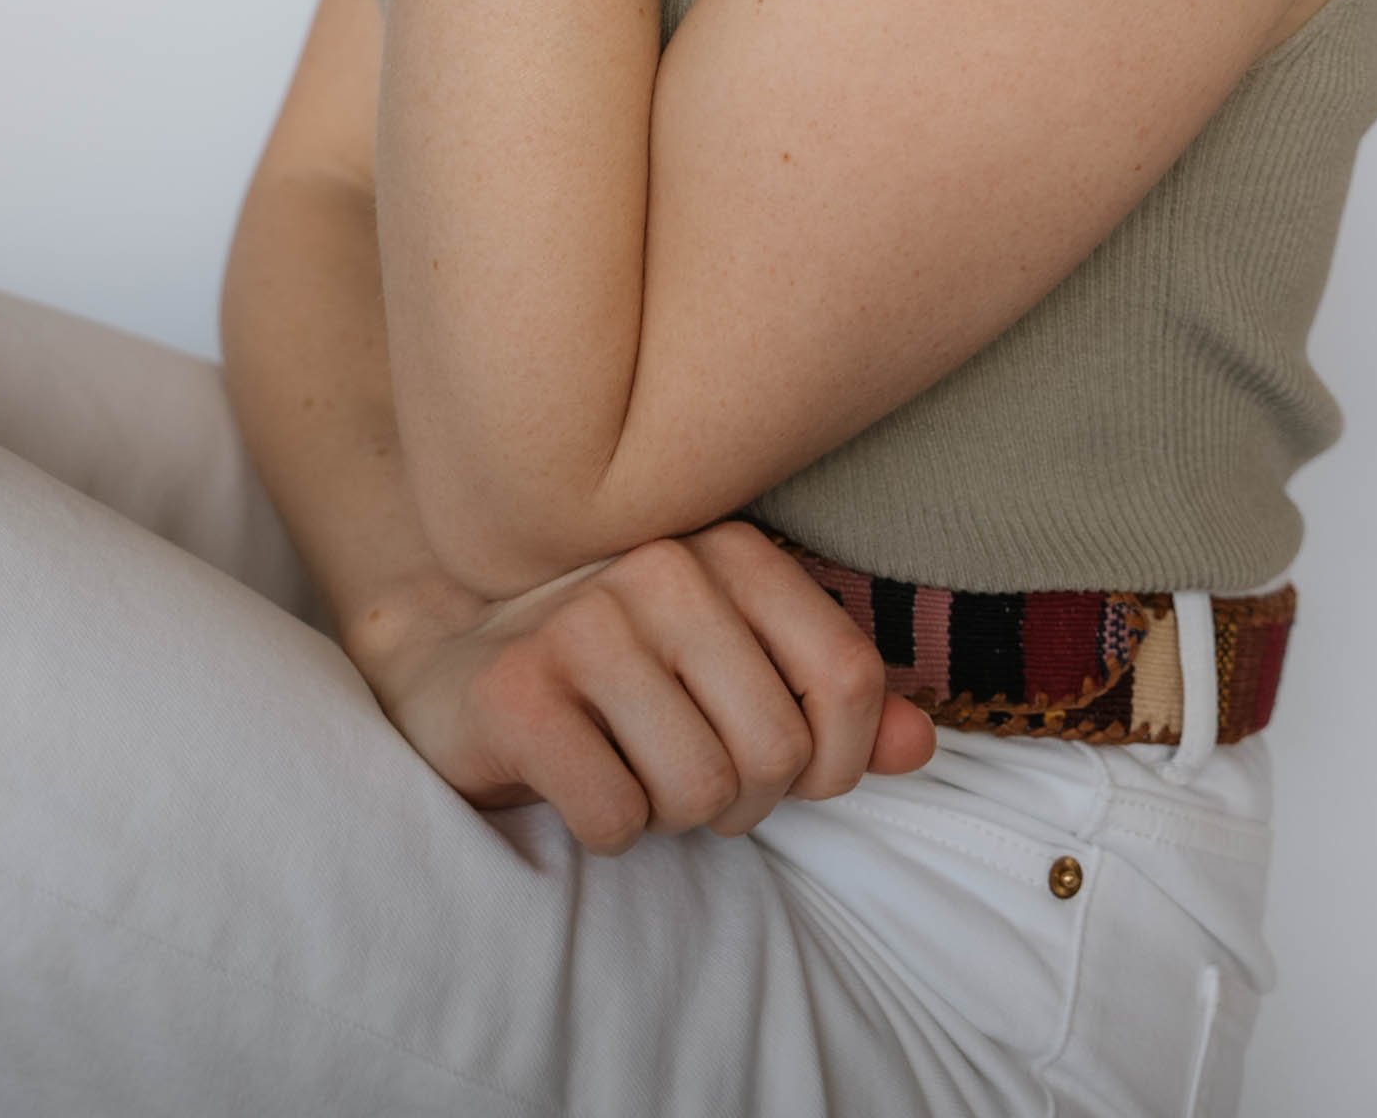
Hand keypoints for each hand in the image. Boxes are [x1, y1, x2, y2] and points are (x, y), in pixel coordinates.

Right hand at [348, 518, 935, 854]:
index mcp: (731, 548)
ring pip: (700, 790)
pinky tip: (576, 780)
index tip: (793, 775)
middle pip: (777, 750)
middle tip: (689, 776)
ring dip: (672, 816)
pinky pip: (618, 815)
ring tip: (633, 771)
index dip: (837, 761)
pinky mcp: (518, 691)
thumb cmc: (621, 680)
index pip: (847, 677)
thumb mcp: (736, 674)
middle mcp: (663, 565)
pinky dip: (608, 828)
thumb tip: (921, 742)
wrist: (456, 672)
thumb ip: (834, 705)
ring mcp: (584, 621)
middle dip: (744, 802)